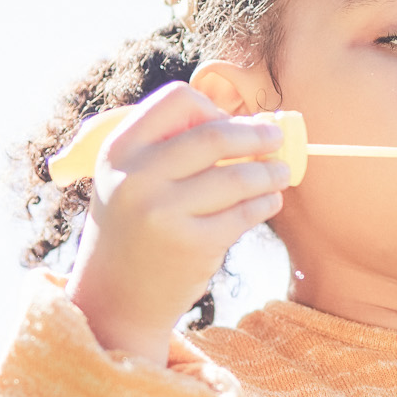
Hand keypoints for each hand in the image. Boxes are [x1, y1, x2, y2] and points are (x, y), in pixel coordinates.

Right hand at [65, 82, 291, 363]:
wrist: (116, 296)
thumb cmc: (135, 227)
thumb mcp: (130, 178)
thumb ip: (169, 147)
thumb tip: (243, 122)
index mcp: (120, 149)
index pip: (177, 100)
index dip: (212, 109)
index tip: (231, 124)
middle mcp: (137, 177)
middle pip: (215, 135)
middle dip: (256, 135)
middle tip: (276, 139)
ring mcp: (164, 212)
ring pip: (237, 177)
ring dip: (270, 172)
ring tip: (281, 173)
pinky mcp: (192, 245)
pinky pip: (244, 213)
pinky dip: (266, 202)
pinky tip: (271, 201)